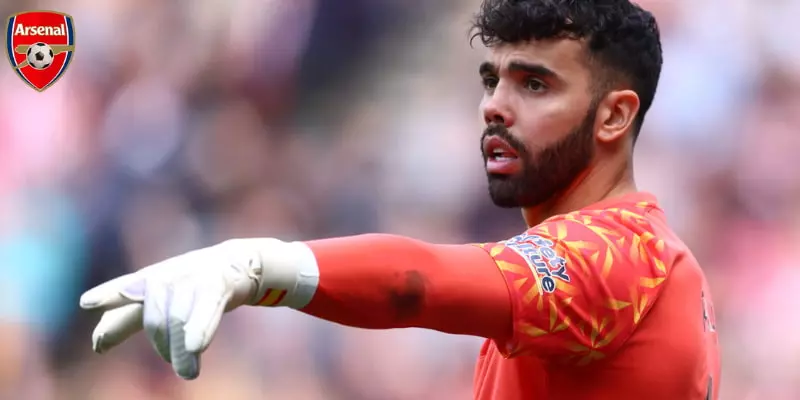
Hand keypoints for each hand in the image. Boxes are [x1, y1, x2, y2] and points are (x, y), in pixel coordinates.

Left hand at [79, 238, 318, 379]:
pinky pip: (206, 309)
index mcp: (149, 281)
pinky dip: (200, 329)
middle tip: (174, 364)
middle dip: (161, 344)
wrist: (238, 262)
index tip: (87, 303)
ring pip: (179, 319)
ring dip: (182, 350)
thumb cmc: (192, 285)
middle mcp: (169, 277)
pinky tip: (195, 348)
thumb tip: (96, 342)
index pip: (126, 290)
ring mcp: (194, 279)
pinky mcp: (219, 284)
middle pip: (155, 317)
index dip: (109, 295)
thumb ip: (127, 318)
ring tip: (188, 373)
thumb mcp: (158, 298)